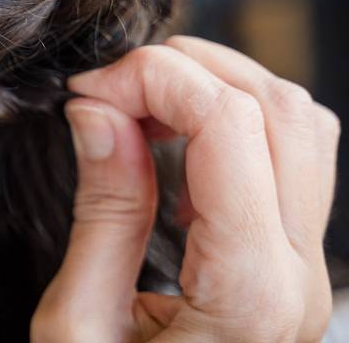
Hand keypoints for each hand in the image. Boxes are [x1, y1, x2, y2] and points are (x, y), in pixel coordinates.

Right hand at [31, 37, 339, 341]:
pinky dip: (231, 127)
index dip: (153, 79)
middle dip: (188, 69)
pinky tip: (170, 150)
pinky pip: (289, 164)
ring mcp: (306, 272)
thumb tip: (100, 112)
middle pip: (282, 107)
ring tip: (140, 107)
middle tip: (109, 92)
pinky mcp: (291, 269)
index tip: (86, 93)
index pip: (229, 122)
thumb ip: (103, 212)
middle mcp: (298, 274)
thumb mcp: (79, 326)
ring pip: (300, 124)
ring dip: (218, 90)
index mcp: (248, 289)